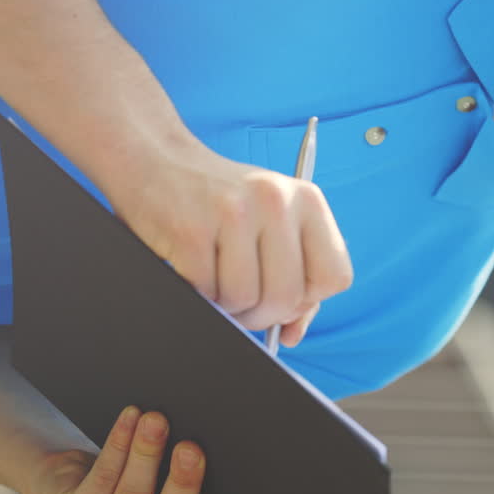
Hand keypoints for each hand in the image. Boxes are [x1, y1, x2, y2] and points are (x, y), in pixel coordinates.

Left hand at [30, 407, 203, 493]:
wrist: (66, 492)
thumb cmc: (116, 487)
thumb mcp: (149, 486)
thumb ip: (169, 480)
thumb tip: (199, 443)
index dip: (190, 489)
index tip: (200, 461)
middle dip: (179, 479)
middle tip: (189, 450)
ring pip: (130, 493)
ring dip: (145, 454)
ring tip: (156, 423)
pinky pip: (102, 475)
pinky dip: (118, 442)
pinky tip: (130, 418)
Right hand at [107, 134, 352, 346]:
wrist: (157, 160)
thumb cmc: (220, 201)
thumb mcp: (271, 221)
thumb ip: (295, 274)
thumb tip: (292, 333)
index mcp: (308, 201)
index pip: (335, 277)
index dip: (309, 301)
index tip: (286, 298)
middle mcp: (276, 201)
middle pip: (288, 297)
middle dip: (262, 315)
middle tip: (243, 303)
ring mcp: (234, 213)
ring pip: (246, 300)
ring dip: (228, 306)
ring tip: (216, 278)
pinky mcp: (191, 230)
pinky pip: (207, 293)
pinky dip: (200, 294)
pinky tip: (194, 268)